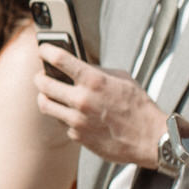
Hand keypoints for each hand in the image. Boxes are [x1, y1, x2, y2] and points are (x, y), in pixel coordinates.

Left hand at [35, 47, 168, 165]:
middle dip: (39, 77)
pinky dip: (63, 115)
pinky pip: (61, 121)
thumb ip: (98, 71)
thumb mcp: (122, 79)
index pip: (60, 59)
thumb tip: (78, 66)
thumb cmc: (139, 108)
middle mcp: (82, 100)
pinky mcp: (76, 135)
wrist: (149, 139)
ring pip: (45, 104)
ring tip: (49, 94)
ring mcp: (76, 120)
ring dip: (44, 97)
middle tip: (41, 75)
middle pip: (43, 84)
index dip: (47, 51)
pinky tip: (72, 112)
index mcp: (94, 81)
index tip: (44, 49)